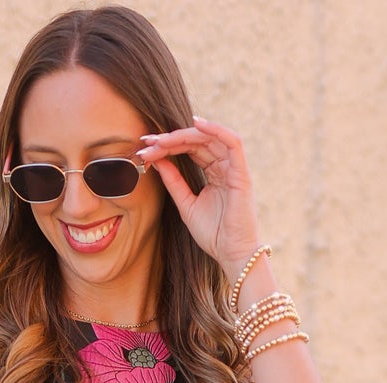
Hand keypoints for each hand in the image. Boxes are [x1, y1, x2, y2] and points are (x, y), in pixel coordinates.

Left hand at [137, 116, 262, 277]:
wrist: (231, 255)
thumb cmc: (213, 234)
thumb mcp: (186, 204)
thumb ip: (174, 182)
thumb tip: (157, 160)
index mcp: (214, 173)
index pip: (190, 150)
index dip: (168, 145)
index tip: (145, 147)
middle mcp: (224, 166)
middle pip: (197, 141)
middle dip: (171, 139)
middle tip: (147, 141)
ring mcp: (234, 168)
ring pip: (210, 138)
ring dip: (185, 135)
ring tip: (162, 138)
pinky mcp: (242, 173)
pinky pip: (232, 142)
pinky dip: (216, 129)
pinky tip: (196, 124)